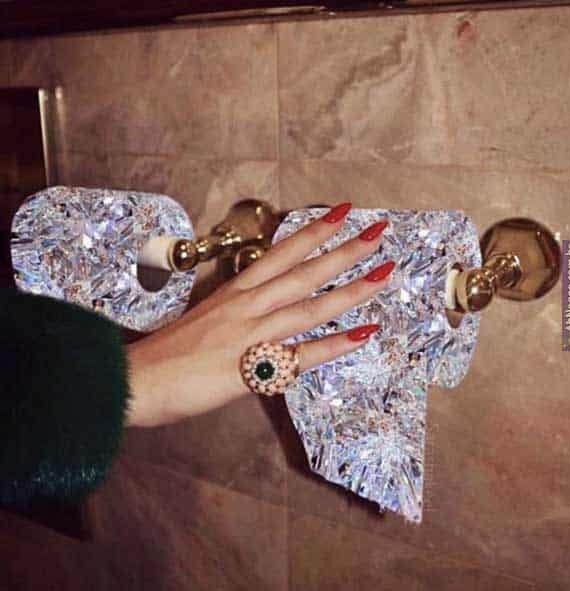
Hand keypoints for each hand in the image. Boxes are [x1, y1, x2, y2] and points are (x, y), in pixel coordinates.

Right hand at [126, 203, 392, 426]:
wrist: (136, 381)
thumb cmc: (166, 353)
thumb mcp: (206, 319)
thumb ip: (237, 312)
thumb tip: (261, 311)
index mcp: (234, 291)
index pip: (281, 253)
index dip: (313, 231)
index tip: (341, 212)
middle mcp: (248, 305)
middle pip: (304, 271)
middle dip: (344, 250)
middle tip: (378, 231)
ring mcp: (252, 334)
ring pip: (311, 305)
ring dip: (351, 289)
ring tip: (384, 273)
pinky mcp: (254, 368)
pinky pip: (303, 356)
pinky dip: (335, 345)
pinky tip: (364, 334)